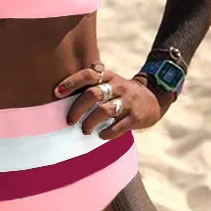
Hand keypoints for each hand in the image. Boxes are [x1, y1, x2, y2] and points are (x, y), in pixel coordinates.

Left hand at [53, 62, 170, 138]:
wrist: (154, 97)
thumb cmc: (121, 92)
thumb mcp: (110, 81)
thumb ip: (92, 83)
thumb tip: (61, 92)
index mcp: (108, 76)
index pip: (88, 75)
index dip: (71, 82)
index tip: (57, 93)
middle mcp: (118, 86)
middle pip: (93, 94)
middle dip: (78, 108)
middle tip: (69, 120)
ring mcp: (128, 101)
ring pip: (104, 110)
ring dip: (90, 122)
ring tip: (84, 130)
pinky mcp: (136, 116)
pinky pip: (119, 126)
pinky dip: (107, 133)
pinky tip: (101, 135)